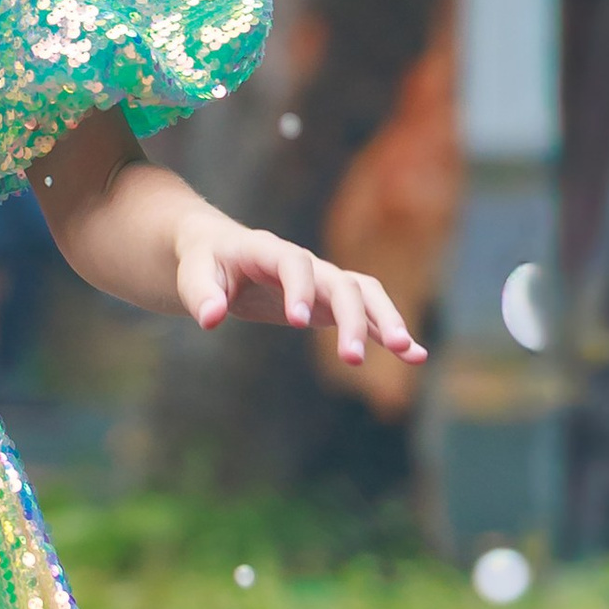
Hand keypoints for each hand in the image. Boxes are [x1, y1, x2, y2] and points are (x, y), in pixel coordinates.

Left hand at [175, 210, 425, 367]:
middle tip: (352, 359)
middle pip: (340, 282)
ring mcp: (322, 281)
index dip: (299, 289)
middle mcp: (304, 263)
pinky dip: (390, 331)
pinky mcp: (331, 301)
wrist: (217, 250)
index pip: (293, 263)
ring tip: (408, 353)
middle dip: (352, 318)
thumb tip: (211, 319)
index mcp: (267, 250)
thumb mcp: (192, 272)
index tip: (298, 321)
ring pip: (365, 294)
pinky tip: (417, 355)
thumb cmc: (202, 260)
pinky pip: (368, 312)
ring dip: (386, 321)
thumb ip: (200, 293)